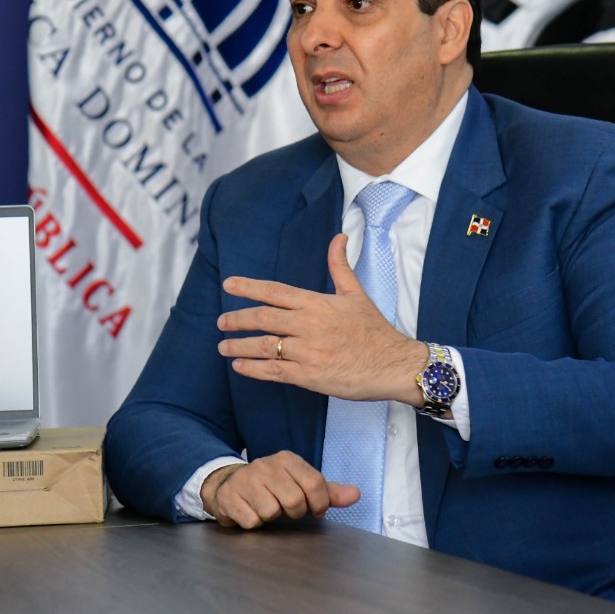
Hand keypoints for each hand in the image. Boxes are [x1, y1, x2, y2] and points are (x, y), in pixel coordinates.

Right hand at [200, 451, 359, 528]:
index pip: (315, 484)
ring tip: (265, 507)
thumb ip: (328, 491)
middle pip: (294, 501)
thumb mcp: (301, 484)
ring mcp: (245, 479)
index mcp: (287, 459)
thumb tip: (356, 494)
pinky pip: (252, 521)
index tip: (313, 510)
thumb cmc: (272, 488)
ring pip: (271, 512)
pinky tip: (250, 511)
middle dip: (293, 513)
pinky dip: (253, 523)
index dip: (318, 504)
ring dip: (271, 517)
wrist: (229, 485)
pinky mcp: (230, 496)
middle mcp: (266, 465)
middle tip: (285, 509)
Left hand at [216, 234, 426, 404]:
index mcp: (317, 303)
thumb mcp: (356, 294)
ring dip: (240, 347)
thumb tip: (339, 237)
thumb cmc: (374, 330)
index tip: (228, 284)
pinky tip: (240, 367)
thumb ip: (340, 266)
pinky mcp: (310, 376)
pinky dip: (254, 369)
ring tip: (224, 347)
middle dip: (238, 319)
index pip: (276, 291)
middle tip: (221, 322)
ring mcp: (308, 352)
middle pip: (264, 318)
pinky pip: (274, 371)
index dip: (249, 287)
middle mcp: (309, 325)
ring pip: (265, 346)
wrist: (393, 364)